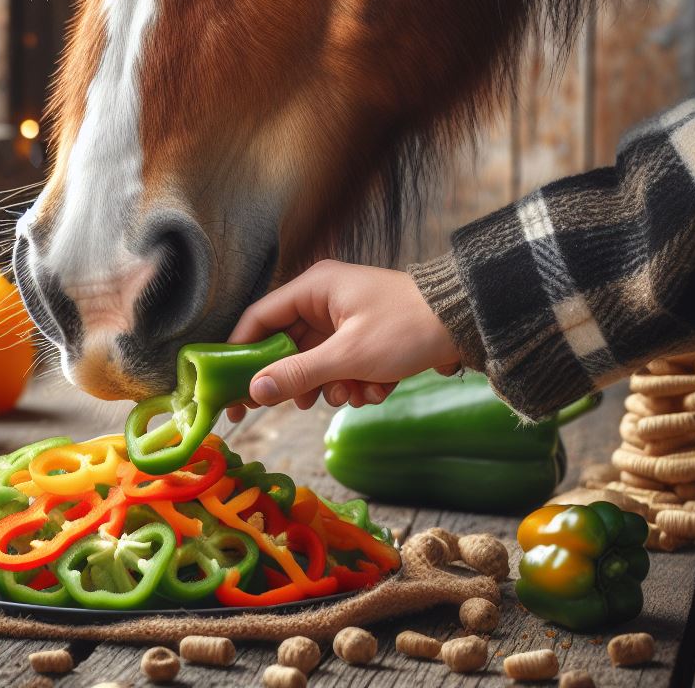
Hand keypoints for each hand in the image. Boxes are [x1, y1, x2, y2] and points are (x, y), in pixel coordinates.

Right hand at [226, 259, 458, 418]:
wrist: (465, 324)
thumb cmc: (404, 328)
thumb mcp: (347, 356)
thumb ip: (297, 374)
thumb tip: (253, 391)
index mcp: (313, 288)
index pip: (258, 318)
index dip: (240, 353)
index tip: (229, 388)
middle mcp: (324, 299)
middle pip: (288, 346)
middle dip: (301, 379)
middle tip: (301, 404)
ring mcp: (344, 319)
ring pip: (318, 363)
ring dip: (334, 385)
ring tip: (356, 391)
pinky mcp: (364, 337)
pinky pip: (343, 366)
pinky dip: (356, 383)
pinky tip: (379, 386)